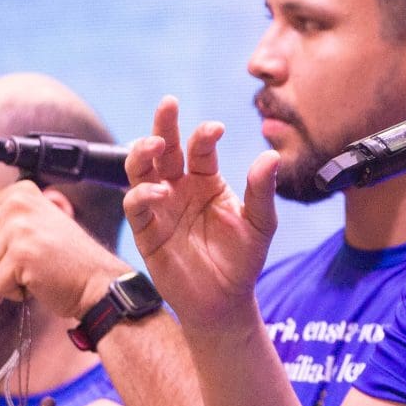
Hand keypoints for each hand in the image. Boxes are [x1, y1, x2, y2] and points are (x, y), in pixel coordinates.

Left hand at [0, 180, 131, 321]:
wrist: (98, 283)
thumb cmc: (64, 265)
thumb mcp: (30, 232)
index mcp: (20, 193)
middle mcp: (18, 203)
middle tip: (6, 282)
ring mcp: (20, 226)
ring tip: (27, 280)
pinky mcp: (22, 252)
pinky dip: (11, 294)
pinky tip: (35, 286)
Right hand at [121, 98, 276, 333]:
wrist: (226, 301)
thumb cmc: (243, 260)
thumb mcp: (261, 223)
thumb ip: (262, 190)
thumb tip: (271, 156)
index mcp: (206, 180)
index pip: (199, 148)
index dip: (204, 134)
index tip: (215, 128)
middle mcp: (179, 188)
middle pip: (164, 148)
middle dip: (164, 124)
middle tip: (168, 104)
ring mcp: (159, 208)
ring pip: (140, 170)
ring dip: (143, 152)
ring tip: (156, 145)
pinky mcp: (146, 231)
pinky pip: (135, 206)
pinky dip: (142, 194)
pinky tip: (160, 191)